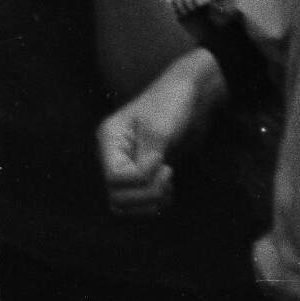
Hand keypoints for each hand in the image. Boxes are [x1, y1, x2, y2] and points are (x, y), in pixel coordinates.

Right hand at [98, 47, 225, 214]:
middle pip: (116, 196)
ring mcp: (126, 165)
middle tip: (168, 176)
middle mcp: (112, 155)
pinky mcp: (142, 172)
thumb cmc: (171, 104)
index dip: (141, 179)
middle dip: (147, 194)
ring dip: (151, 201)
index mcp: (109, 139)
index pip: (114, 178)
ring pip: (125, 204)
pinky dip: (157, 201)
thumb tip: (140, 180)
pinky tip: (170, 186)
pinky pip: (140, 201)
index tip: (164, 164)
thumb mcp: (159, 130)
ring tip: (169, 184)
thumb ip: (147, 158)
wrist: (190, 96)